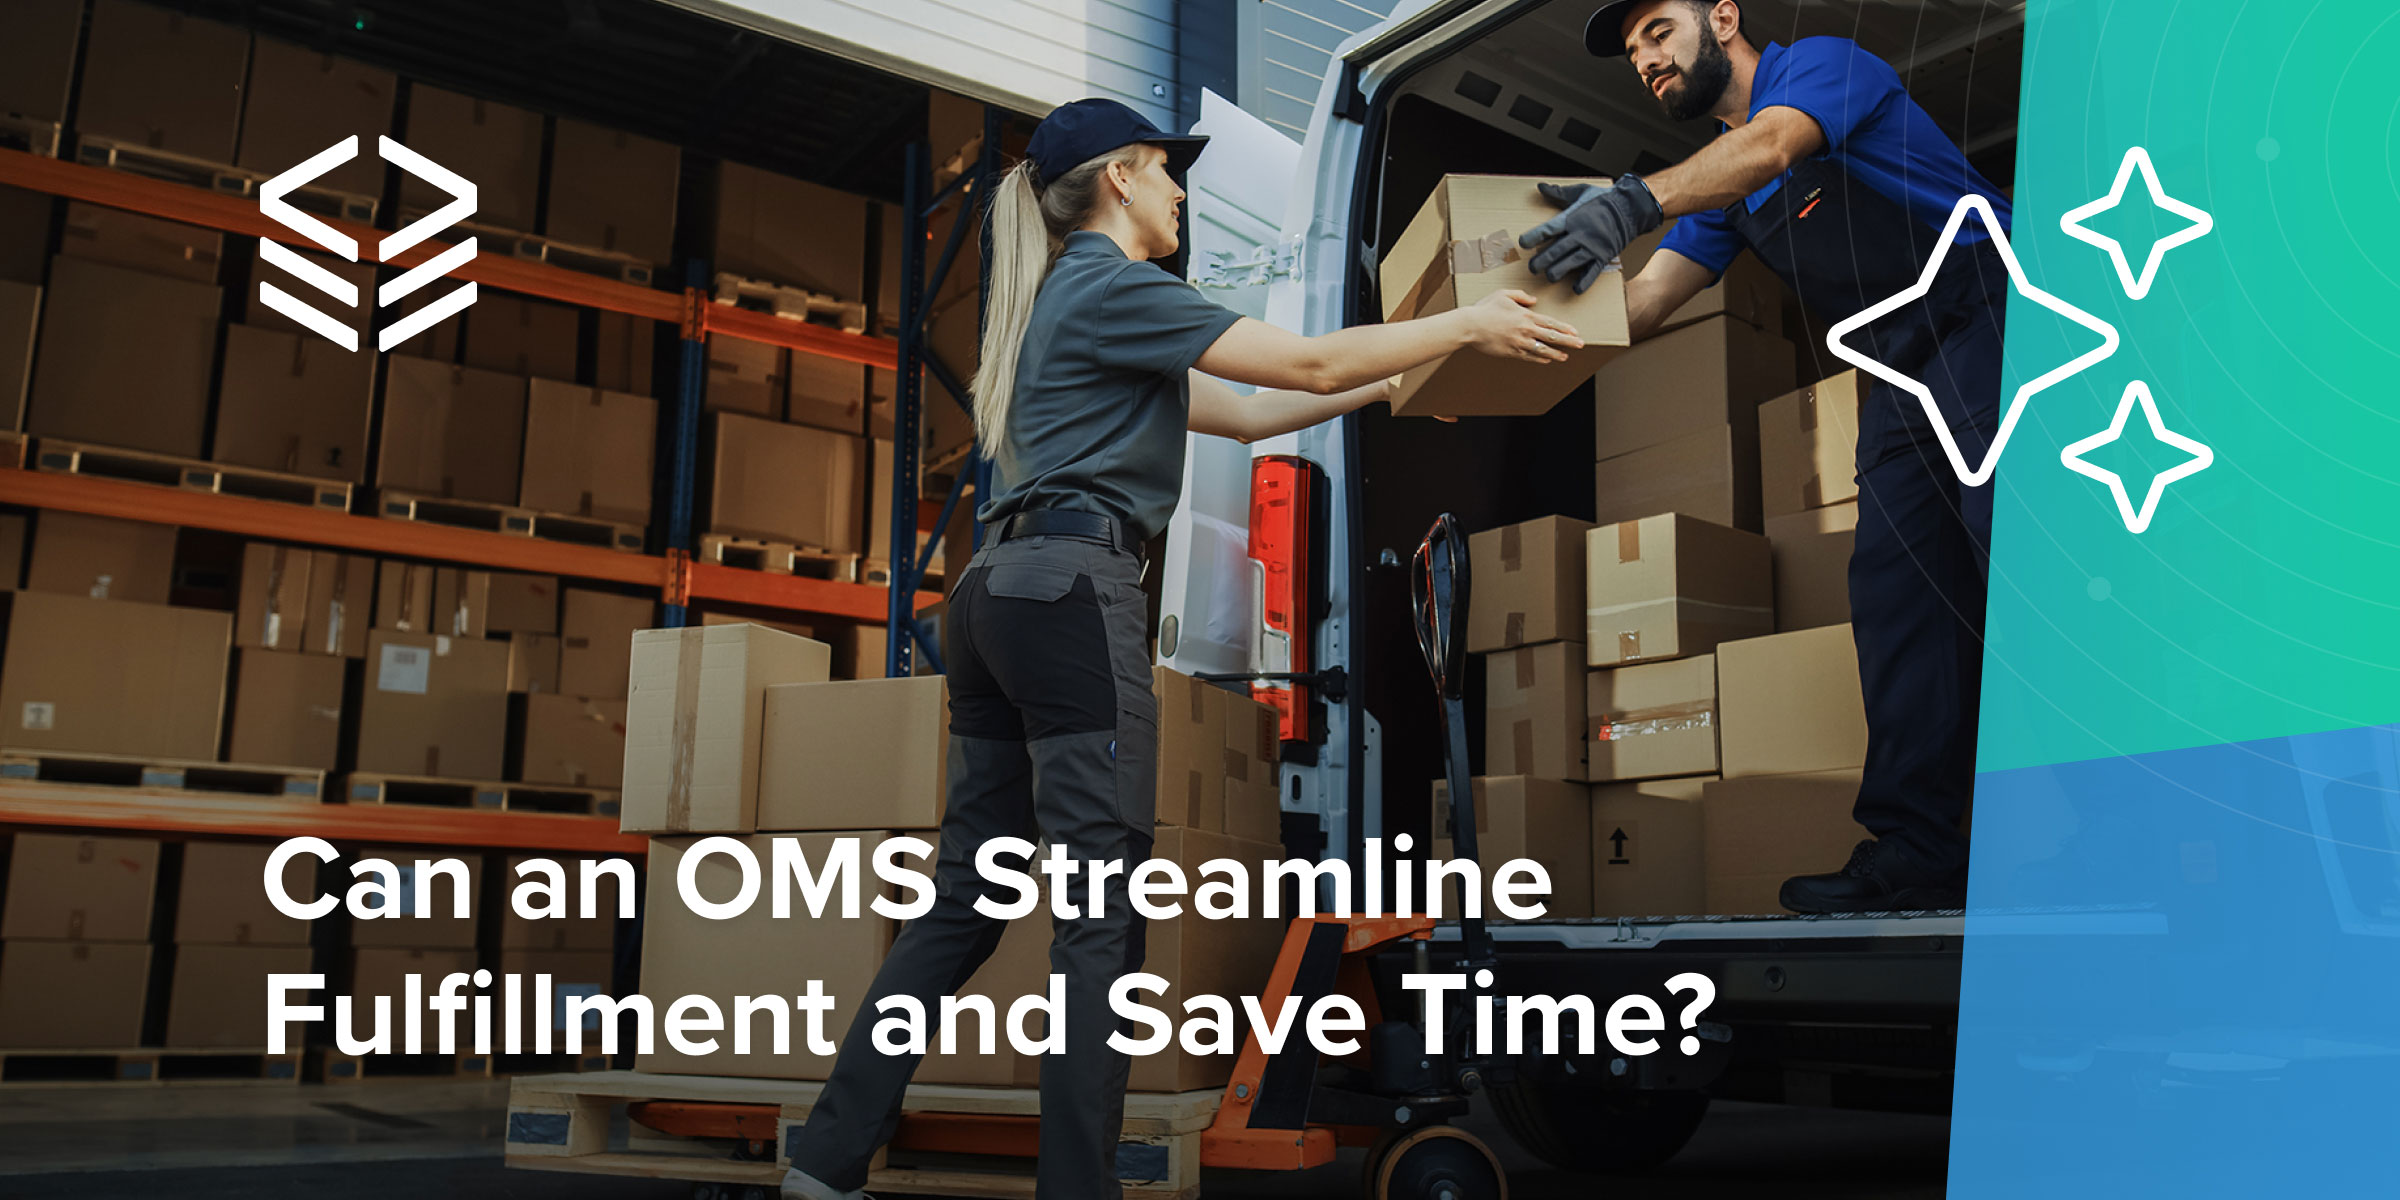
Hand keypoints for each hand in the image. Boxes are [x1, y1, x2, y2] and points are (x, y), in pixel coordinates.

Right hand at [1461, 289, 1582, 362]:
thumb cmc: (1485, 309)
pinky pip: (1529, 357)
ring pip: (1543, 349)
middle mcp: (1526, 330)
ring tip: (1565, 357)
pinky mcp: (1511, 352)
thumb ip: (1521, 296)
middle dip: (1568, 341)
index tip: (1575, 332)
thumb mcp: (1503, 294)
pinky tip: (1547, 360)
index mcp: (1525, 315)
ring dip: (1556, 353)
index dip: (1565, 328)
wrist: (1470, 326)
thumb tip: (1533, 300)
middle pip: (1552, 336)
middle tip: (1581, 344)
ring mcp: (1519, 342)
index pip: (1550, 322)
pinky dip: (1540, 359)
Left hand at [1518, 176, 1663, 293]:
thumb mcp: (1580, 192)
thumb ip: (1559, 193)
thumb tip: (1540, 187)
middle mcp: (1579, 234)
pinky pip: (1591, 273)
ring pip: (1569, 264)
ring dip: (1556, 272)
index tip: (1523, 243)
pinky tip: (1575, 289)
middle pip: (1555, 251)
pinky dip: (1583, 282)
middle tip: (1532, 268)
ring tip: (1549, 276)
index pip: (1547, 230)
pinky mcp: (1602, 257)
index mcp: (1571, 219)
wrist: (1630, 207)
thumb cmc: (1603, 200)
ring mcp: (1591, 247)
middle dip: (1540, 262)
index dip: (1533, 237)